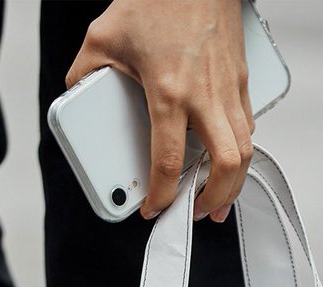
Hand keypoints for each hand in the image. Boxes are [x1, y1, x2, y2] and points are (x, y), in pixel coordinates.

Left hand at [66, 0, 253, 221]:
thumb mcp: (103, 37)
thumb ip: (84, 75)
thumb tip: (76, 99)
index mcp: (169, 91)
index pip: (169, 161)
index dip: (161, 195)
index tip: (151, 209)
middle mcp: (205, 94)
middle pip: (225, 164)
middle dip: (212, 198)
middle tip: (194, 212)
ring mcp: (229, 86)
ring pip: (245, 149)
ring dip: (233, 181)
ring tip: (214, 198)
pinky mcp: (242, 77)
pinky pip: (246, 125)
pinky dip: (237, 149)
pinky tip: (222, 158)